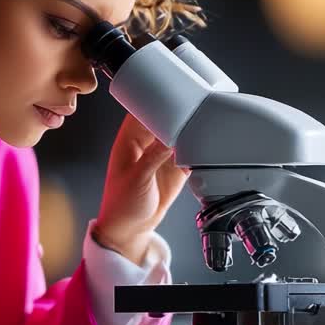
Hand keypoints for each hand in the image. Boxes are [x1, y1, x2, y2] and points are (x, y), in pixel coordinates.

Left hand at [94, 115, 189, 263]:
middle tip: (194, 111)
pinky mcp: (176, 168)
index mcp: (129, 140)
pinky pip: (190, 153)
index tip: (173, 96)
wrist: (131, 228)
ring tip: (202, 128)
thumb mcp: (137, 178)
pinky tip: (203, 148)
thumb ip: (154, 157)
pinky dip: (197, 150)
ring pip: (179, 135)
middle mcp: (147, 144)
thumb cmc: (121, 204)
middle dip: (178, 115)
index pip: (142, 111)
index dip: (156, 101)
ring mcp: (162, 155)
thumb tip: (170, 137)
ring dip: (189, 132)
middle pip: (165, 120)